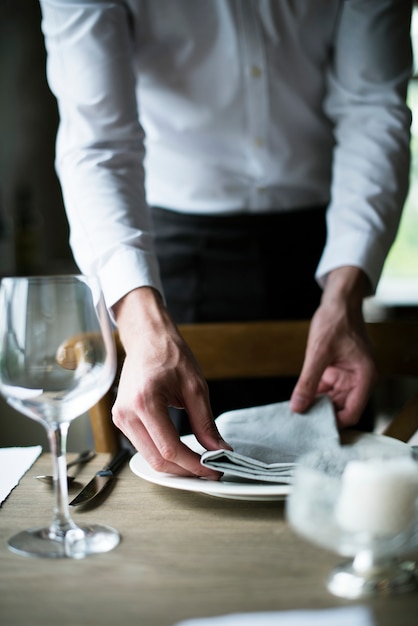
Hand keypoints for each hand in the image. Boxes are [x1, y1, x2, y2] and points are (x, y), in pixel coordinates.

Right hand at [112, 287, 230, 476]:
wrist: (147, 338)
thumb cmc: (169, 355)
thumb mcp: (195, 387)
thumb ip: (206, 423)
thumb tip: (219, 450)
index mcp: (145, 402)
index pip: (170, 448)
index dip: (194, 465)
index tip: (214, 469)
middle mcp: (127, 413)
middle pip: (157, 459)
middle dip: (185, 470)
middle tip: (210, 470)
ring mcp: (120, 418)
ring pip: (149, 457)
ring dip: (174, 464)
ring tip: (199, 462)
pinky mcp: (121, 419)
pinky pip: (143, 446)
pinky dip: (163, 453)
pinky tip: (182, 451)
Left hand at [290, 267, 377, 426]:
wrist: (338, 302)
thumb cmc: (335, 321)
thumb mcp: (318, 353)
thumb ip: (308, 382)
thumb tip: (297, 406)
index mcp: (364, 377)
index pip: (351, 413)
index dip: (333, 424)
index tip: (312, 428)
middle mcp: (360, 381)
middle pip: (341, 410)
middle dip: (321, 415)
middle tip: (299, 423)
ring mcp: (349, 377)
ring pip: (332, 402)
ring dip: (316, 406)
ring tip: (296, 413)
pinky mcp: (338, 373)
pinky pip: (326, 391)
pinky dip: (314, 395)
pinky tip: (299, 399)